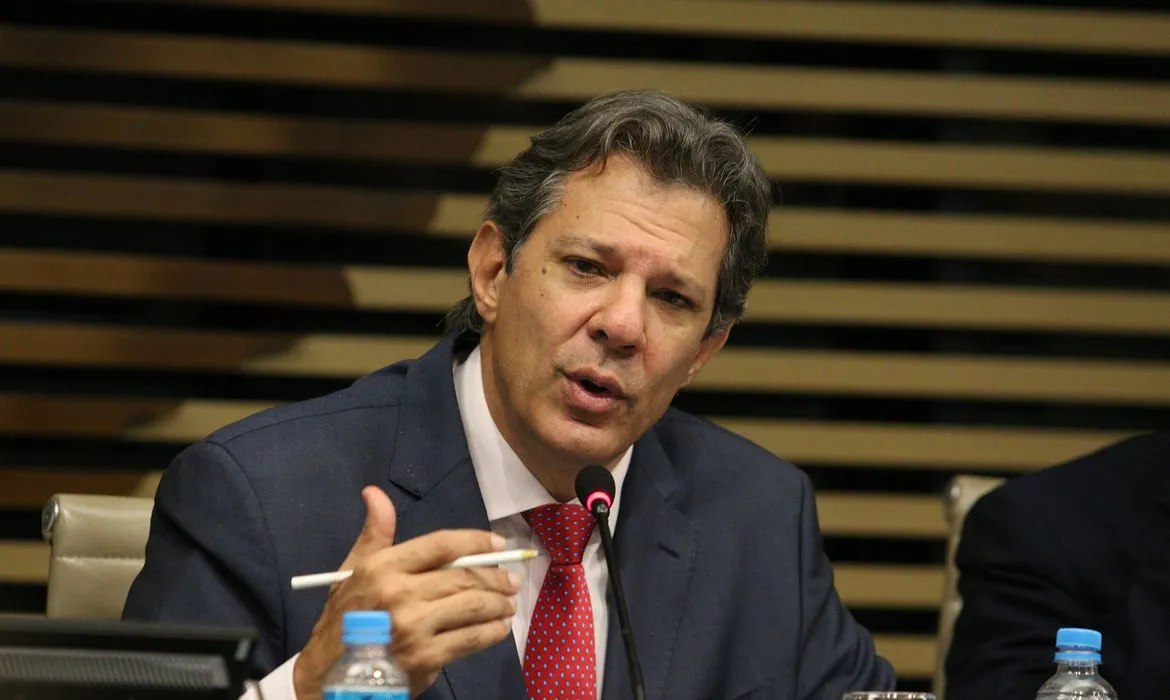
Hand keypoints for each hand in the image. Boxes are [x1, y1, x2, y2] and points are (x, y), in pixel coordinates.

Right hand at [293, 486, 519, 698]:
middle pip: (464, 577)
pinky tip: (499, 628)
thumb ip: (374, 533)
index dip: (476, 541)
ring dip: (499, 604)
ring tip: (509, 603)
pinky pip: (470, 639)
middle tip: (512, 580)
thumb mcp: (353, 571)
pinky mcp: (425, 658)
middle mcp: (399, 594)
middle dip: (496, 577)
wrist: (329, 675)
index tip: (498, 544)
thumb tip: (374, 492)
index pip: (441, 545)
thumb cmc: (344, 619)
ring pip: (473, 607)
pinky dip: (492, 632)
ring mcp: (413, 627)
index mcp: (383, 567)